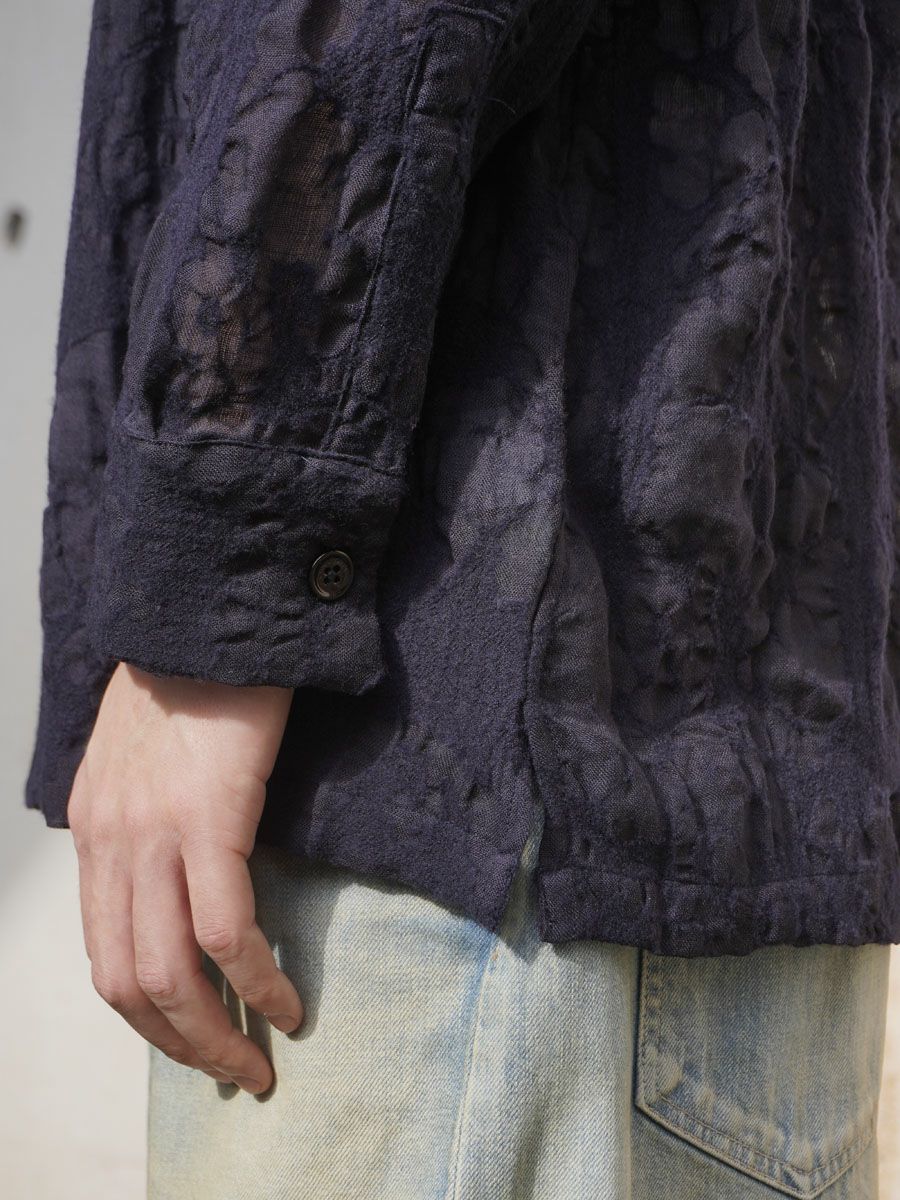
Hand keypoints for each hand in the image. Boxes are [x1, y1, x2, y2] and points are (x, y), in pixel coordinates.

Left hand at [67, 661, 301, 1093]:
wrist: (214, 609)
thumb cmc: (197, 677)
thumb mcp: (144, 755)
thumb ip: (146, 817)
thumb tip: (181, 872)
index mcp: (93, 830)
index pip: (103, 954)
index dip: (148, 1013)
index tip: (194, 1037)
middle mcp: (109, 843)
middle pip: (128, 983)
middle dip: (180, 1043)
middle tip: (231, 1071)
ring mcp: (152, 834)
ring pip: (170, 974)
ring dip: (214, 1034)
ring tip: (259, 1060)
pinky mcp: (207, 820)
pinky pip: (227, 931)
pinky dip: (256, 982)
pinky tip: (286, 1002)